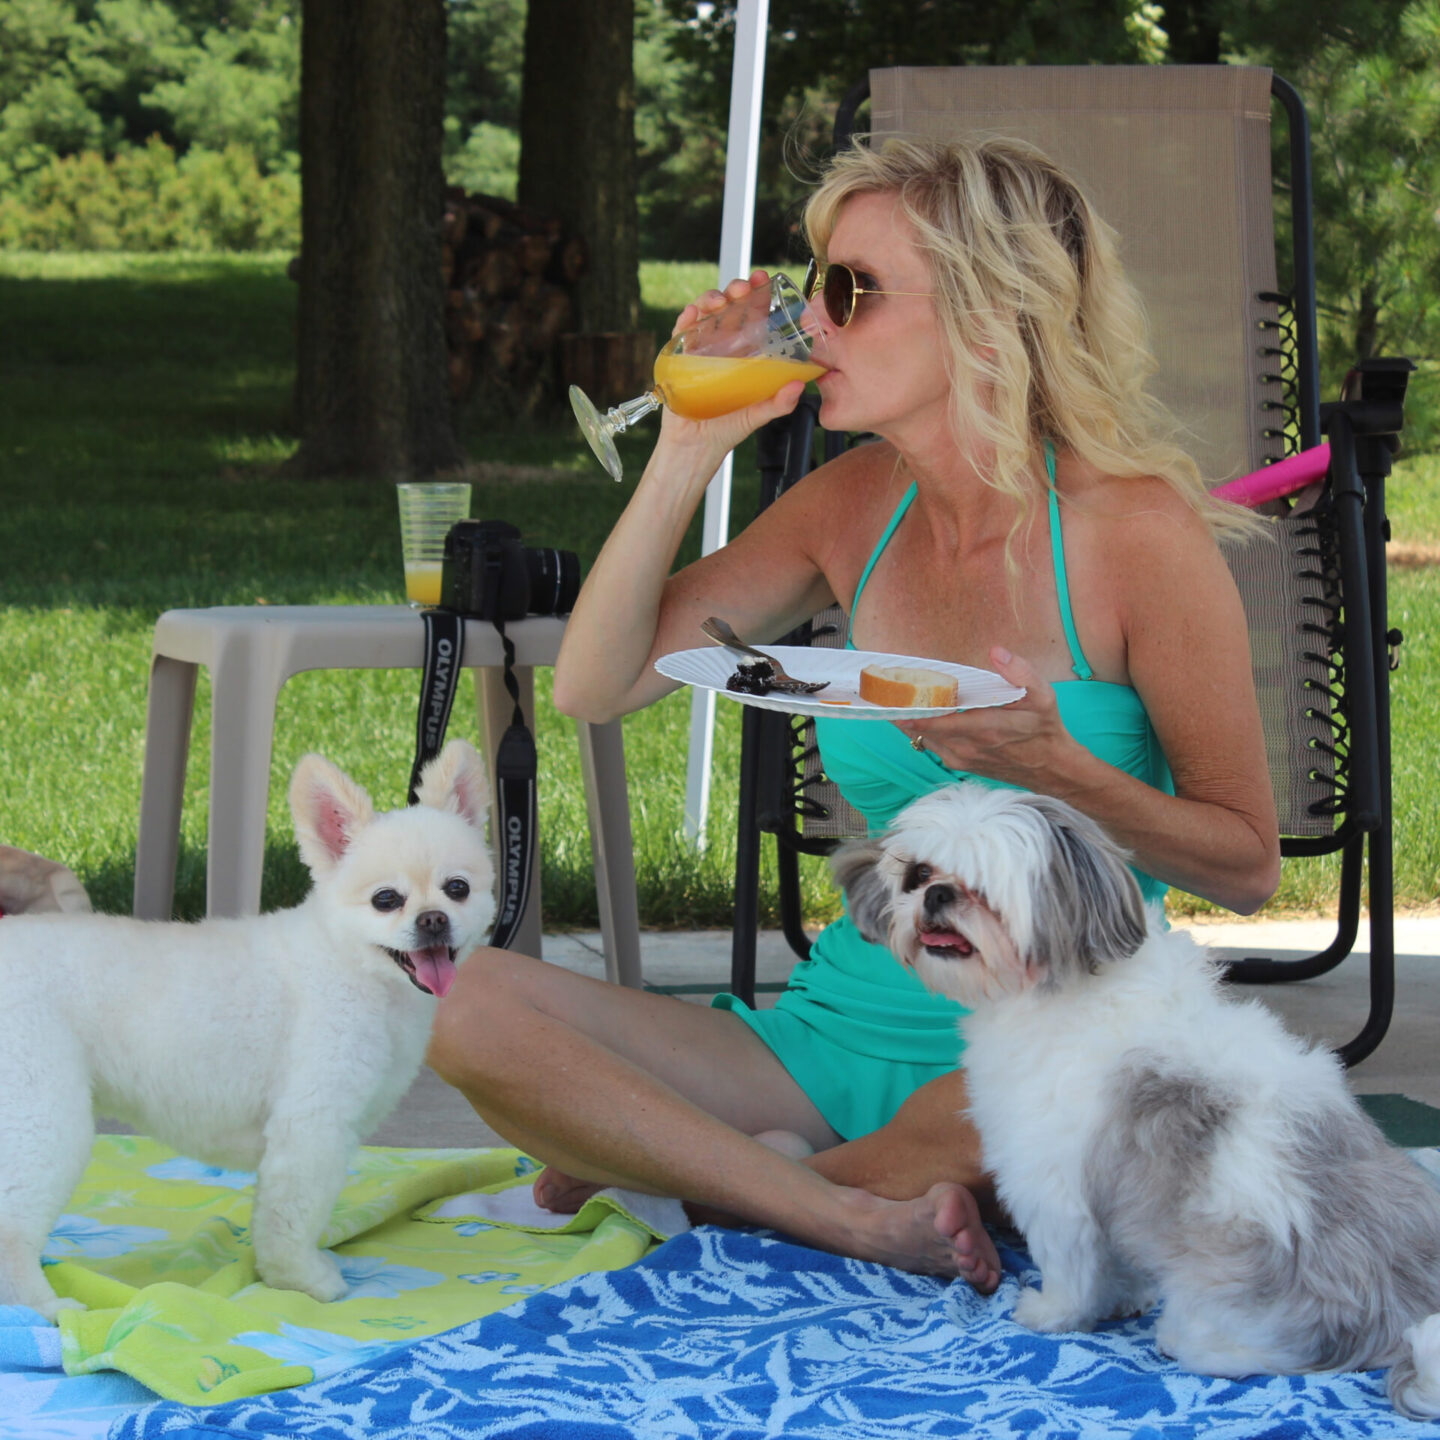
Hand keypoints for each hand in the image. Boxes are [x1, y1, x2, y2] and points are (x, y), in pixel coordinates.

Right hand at [655, 271, 807, 458]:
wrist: (694, 448)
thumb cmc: (727, 430)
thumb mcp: (757, 415)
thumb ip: (777, 404)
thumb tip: (798, 387)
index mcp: (743, 352)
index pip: (752, 314)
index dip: (758, 294)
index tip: (765, 279)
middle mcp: (721, 346)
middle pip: (728, 307)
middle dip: (735, 290)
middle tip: (744, 290)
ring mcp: (699, 349)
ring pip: (704, 314)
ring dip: (710, 299)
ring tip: (719, 301)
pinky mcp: (678, 359)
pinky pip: (679, 333)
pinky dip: (684, 320)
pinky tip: (691, 314)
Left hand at [896, 648, 1075, 790]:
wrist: (1050, 768)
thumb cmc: (1044, 729)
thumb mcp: (1042, 696)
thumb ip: (1020, 672)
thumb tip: (996, 651)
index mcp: (983, 728)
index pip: (934, 720)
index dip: (908, 709)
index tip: (889, 694)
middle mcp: (966, 746)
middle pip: (920, 728)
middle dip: (901, 710)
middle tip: (881, 689)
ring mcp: (960, 758)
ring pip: (922, 737)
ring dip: (907, 720)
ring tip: (891, 698)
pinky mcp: (958, 763)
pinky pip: (930, 744)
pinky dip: (919, 729)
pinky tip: (912, 713)